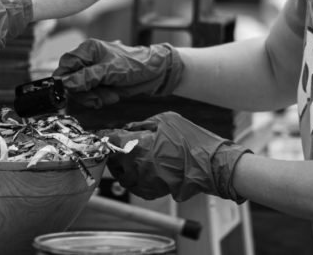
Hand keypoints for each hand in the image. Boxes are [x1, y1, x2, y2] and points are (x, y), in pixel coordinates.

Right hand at [52, 39, 183, 107]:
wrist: (156, 74)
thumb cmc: (136, 65)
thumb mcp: (111, 70)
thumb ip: (87, 76)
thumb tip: (67, 83)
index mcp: (88, 49)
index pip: (66, 63)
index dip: (65, 77)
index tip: (69, 90)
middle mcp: (89, 60)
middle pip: (71, 80)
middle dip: (83, 91)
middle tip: (96, 97)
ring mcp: (94, 74)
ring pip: (80, 91)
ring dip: (93, 97)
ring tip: (110, 95)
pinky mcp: (101, 85)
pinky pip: (91, 96)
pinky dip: (100, 99)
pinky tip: (112, 96)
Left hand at [105, 111, 249, 201]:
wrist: (209, 165)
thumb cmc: (189, 140)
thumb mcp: (165, 121)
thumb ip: (142, 124)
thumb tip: (128, 128)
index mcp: (134, 144)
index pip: (109, 139)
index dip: (106, 135)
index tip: (103, 134)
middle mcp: (133, 165)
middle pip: (112, 159)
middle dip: (115, 151)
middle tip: (120, 146)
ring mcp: (141, 181)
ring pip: (122, 175)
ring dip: (124, 166)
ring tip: (134, 158)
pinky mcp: (149, 192)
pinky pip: (134, 186)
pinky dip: (135, 178)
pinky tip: (146, 170)